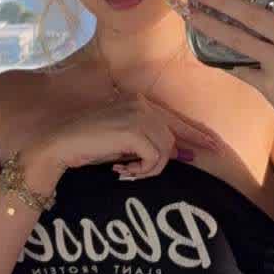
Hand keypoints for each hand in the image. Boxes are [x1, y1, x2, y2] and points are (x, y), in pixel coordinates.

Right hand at [19, 100, 221, 188]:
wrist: (59, 145)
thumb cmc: (86, 147)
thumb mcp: (121, 141)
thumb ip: (147, 142)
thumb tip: (180, 154)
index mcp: (138, 101)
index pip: (175, 118)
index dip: (195, 134)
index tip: (215, 145)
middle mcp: (141, 103)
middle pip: (172, 138)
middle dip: (163, 161)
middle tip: (135, 173)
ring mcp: (138, 114)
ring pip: (165, 150)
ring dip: (147, 169)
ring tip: (123, 171)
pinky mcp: (134, 129)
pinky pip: (155, 158)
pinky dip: (141, 170)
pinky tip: (120, 170)